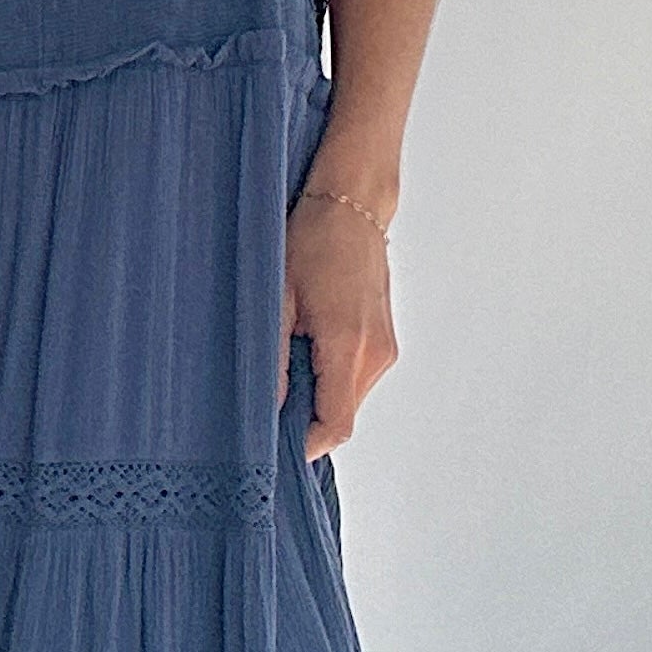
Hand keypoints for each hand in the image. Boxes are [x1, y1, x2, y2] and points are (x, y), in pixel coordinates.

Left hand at [279, 184, 396, 460]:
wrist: (352, 205)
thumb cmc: (314, 239)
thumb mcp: (277, 297)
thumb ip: (274, 358)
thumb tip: (267, 408)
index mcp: (350, 345)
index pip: (336, 426)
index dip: (304, 446)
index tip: (272, 446)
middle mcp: (376, 354)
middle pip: (342, 418)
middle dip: (304, 421)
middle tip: (266, 401)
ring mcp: (384, 349)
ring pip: (348, 400)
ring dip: (316, 397)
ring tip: (284, 363)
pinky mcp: (383, 341)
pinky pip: (354, 379)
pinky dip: (328, 379)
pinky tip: (304, 349)